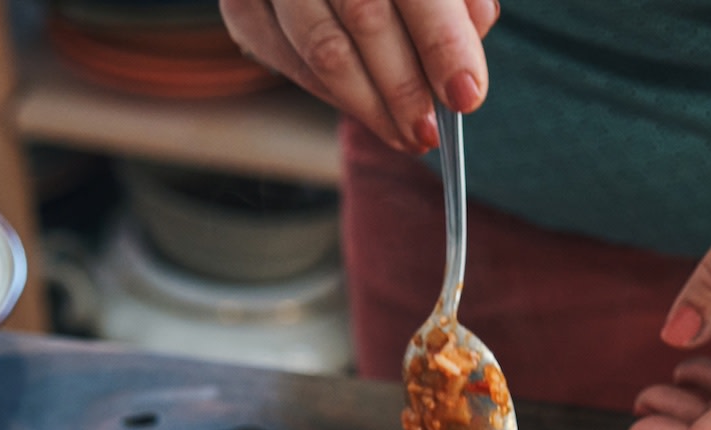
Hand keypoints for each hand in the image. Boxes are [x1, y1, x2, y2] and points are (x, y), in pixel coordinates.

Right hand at [220, 0, 497, 152]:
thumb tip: (469, 51)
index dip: (443, 43)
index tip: (466, 96)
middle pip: (365, 17)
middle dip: (404, 86)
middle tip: (429, 131)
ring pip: (322, 49)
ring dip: (370, 106)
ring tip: (406, 136)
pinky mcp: (242, 7)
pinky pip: (287, 61)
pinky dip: (332, 96)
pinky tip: (366, 111)